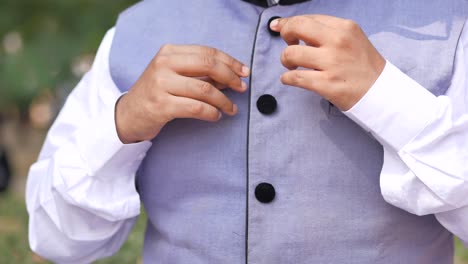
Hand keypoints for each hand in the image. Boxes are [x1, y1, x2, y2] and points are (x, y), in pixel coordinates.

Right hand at [115, 44, 249, 142]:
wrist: (128, 115)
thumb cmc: (157, 94)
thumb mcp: (174, 76)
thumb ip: (200, 74)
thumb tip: (231, 76)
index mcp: (169, 52)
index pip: (207, 52)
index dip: (230, 62)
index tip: (244, 72)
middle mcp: (164, 64)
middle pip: (208, 65)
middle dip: (230, 77)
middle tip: (242, 89)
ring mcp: (161, 85)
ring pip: (205, 89)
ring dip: (224, 101)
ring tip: (231, 109)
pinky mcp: (161, 106)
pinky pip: (196, 108)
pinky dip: (211, 113)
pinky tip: (216, 116)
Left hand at [270, 15, 385, 110]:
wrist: (380, 92)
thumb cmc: (364, 66)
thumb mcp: (352, 39)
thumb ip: (327, 32)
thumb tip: (295, 28)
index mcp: (344, 27)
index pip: (307, 18)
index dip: (289, 23)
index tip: (280, 26)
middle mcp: (337, 42)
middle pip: (297, 27)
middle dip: (285, 34)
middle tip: (288, 44)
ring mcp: (331, 63)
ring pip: (291, 54)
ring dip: (285, 60)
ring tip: (292, 65)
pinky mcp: (326, 84)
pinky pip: (294, 77)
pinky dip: (287, 78)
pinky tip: (290, 78)